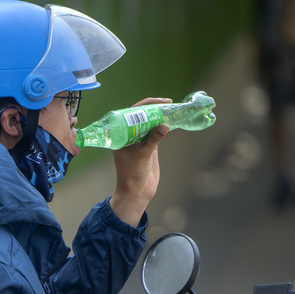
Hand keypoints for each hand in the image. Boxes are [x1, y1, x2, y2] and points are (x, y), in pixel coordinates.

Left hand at [109, 97, 170, 226]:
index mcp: (121, 133)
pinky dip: (164, 127)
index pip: (132, 113)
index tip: (160, 102)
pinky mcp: (149, 146)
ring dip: (160, 117)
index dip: (146, 105)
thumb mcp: (142, 154)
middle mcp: (129, 134)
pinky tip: (172, 121)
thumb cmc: (132, 173)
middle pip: (142, 115)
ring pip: (150, 123)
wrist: (137, 191)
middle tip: (169, 103)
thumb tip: (165, 125)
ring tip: (173, 109)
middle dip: (155, 108)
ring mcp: (139, 140)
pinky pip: (156, 132)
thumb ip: (153, 139)